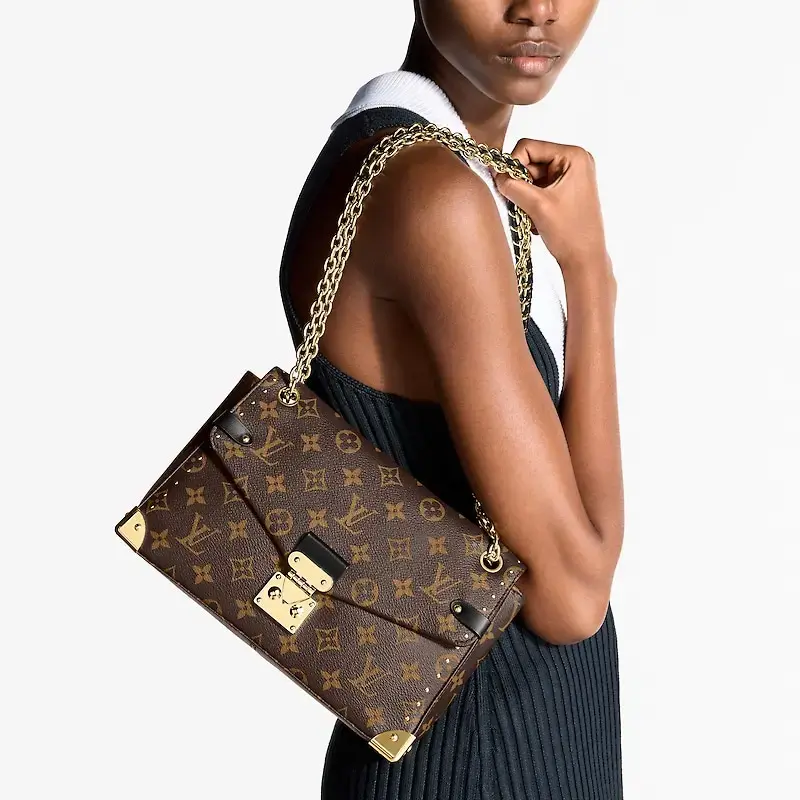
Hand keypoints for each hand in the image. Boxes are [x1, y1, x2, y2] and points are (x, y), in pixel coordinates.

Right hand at [492, 139, 608, 272]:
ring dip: (524, 195)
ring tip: (531, 215)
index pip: (529, 146)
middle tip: (519, 204)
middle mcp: (574, 161)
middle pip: (530, 161)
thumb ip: (513, 185)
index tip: (505, 185)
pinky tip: (536, 219)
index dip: (512, 164)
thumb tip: (495, 173)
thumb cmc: (570, 234)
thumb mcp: (537, 206)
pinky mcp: (565, 190)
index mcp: (574, 156)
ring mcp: (570, 176)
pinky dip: (531, 202)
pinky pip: (538, 188)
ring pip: (531, 177)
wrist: (585, 260)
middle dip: (520, 183)